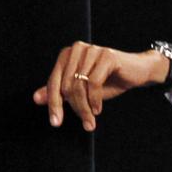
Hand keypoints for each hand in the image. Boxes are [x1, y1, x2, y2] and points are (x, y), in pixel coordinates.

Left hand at [32, 41, 165, 130]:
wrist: (136, 72)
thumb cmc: (107, 80)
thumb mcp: (80, 90)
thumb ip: (58, 92)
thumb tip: (36, 98)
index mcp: (67, 55)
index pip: (54, 82)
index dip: (53, 104)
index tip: (56, 122)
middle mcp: (77, 49)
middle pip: (67, 86)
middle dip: (75, 108)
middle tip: (85, 122)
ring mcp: (92, 50)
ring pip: (79, 86)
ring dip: (85, 108)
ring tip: (91, 119)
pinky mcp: (106, 55)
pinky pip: (94, 83)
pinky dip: (95, 100)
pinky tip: (98, 108)